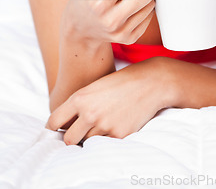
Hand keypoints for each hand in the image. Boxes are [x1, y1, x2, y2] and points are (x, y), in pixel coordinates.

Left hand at [45, 58, 167, 142]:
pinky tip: (114, 125)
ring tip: (101, 124)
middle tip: (78, 132)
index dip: (53, 128)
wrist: (150, 82)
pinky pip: (104, 145)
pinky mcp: (118, 135)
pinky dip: (106, 140)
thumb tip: (66, 124)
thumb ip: (80, 104)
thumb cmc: (122, 82)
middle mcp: (89, 113)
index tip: (57, 129)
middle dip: (71, 137)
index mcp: (80, 98)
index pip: (54, 122)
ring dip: (90, 138)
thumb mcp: (96, 87)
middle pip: (68, 139)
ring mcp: (104, 126)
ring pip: (87, 143)